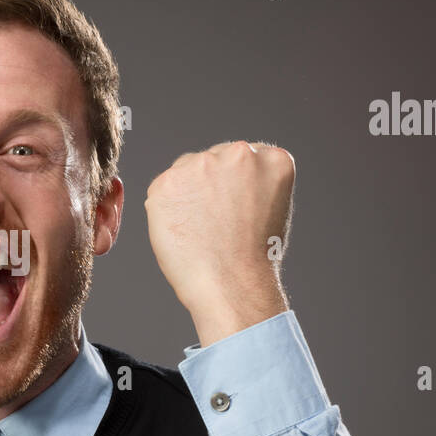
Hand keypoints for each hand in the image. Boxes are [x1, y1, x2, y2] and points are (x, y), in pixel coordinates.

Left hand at [145, 140, 294, 343]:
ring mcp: (201, 164)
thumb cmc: (254, 257)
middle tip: (215, 224)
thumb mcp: (273, 206)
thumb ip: (253, 181)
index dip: (233, 187)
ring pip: (186, 171)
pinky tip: (183, 231)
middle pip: (213, 159)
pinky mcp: (167, 182)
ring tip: (201, 230)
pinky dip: (166, 209)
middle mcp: (238, 153)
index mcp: (272, 159)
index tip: (235, 210)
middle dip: (210, 186)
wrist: (232, 283)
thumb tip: (225, 176)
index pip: (242, 158)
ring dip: (187, 194)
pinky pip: (163, 190)